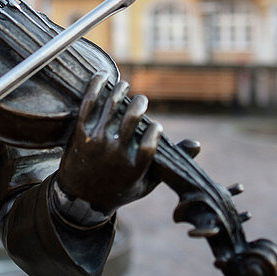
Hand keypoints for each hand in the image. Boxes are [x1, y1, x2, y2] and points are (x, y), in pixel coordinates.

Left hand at [56, 73, 161, 215]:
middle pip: (132, 119)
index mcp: (133, 169)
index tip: (156, 126)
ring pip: (112, 106)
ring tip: (125, 86)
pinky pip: (88, 104)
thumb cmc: (118, 190)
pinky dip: (97, 86)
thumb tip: (197, 144)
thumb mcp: (146, 184)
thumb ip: (170, 163)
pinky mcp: (80, 133)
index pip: (150, 142)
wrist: (79, 198)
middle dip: (140, 103)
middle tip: (142, 100)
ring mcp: (96, 141)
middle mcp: (115, 154)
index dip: (155, 130)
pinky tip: (104, 77)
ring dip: (122, 90)